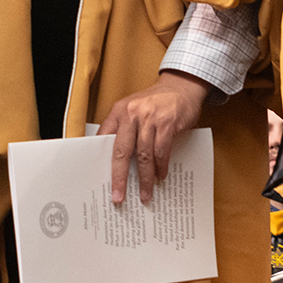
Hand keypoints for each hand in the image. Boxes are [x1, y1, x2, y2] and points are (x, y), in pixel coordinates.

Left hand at [100, 71, 209, 204]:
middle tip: (119, 196)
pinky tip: (160, 175)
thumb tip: (118, 160)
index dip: (101, 162)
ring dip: (145, 178)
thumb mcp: (134, 108)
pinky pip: (162, 151)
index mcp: (119, 111)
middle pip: (122, 152)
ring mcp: (150, 118)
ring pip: (144, 155)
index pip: (104, 140)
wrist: (182, 85)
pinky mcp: (167, 123)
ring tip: (145, 192)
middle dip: (120, 178)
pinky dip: (161, 166)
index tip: (100, 181)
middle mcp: (132, 113)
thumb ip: (124, 128)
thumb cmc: (157, 100)